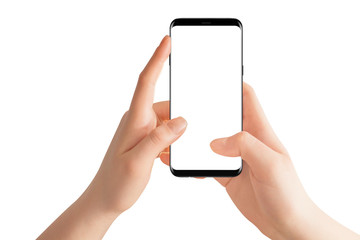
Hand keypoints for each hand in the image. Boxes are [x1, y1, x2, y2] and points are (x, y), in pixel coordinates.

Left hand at [38, 35, 186, 239]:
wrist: (104, 199)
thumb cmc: (117, 183)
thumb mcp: (140, 161)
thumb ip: (160, 139)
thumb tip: (182, 120)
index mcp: (135, 119)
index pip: (146, 82)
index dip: (158, 59)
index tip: (167, 41)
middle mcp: (138, 119)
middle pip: (167, 105)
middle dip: (181, 117)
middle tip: (177, 143)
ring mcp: (142, 129)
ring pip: (168, 121)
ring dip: (175, 136)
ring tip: (166, 158)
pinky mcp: (145, 138)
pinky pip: (165, 133)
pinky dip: (171, 143)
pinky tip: (166, 159)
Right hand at [161, 83, 358, 239]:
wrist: (285, 224)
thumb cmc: (289, 194)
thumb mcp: (271, 165)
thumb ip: (246, 146)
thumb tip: (217, 141)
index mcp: (260, 132)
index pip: (247, 98)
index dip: (233, 83)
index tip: (214, 75)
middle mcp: (246, 141)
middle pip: (222, 117)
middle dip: (205, 111)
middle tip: (185, 108)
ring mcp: (235, 158)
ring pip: (210, 140)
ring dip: (195, 138)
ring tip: (178, 136)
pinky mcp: (226, 174)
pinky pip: (205, 163)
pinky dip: (194, 162)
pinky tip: (184, 164)